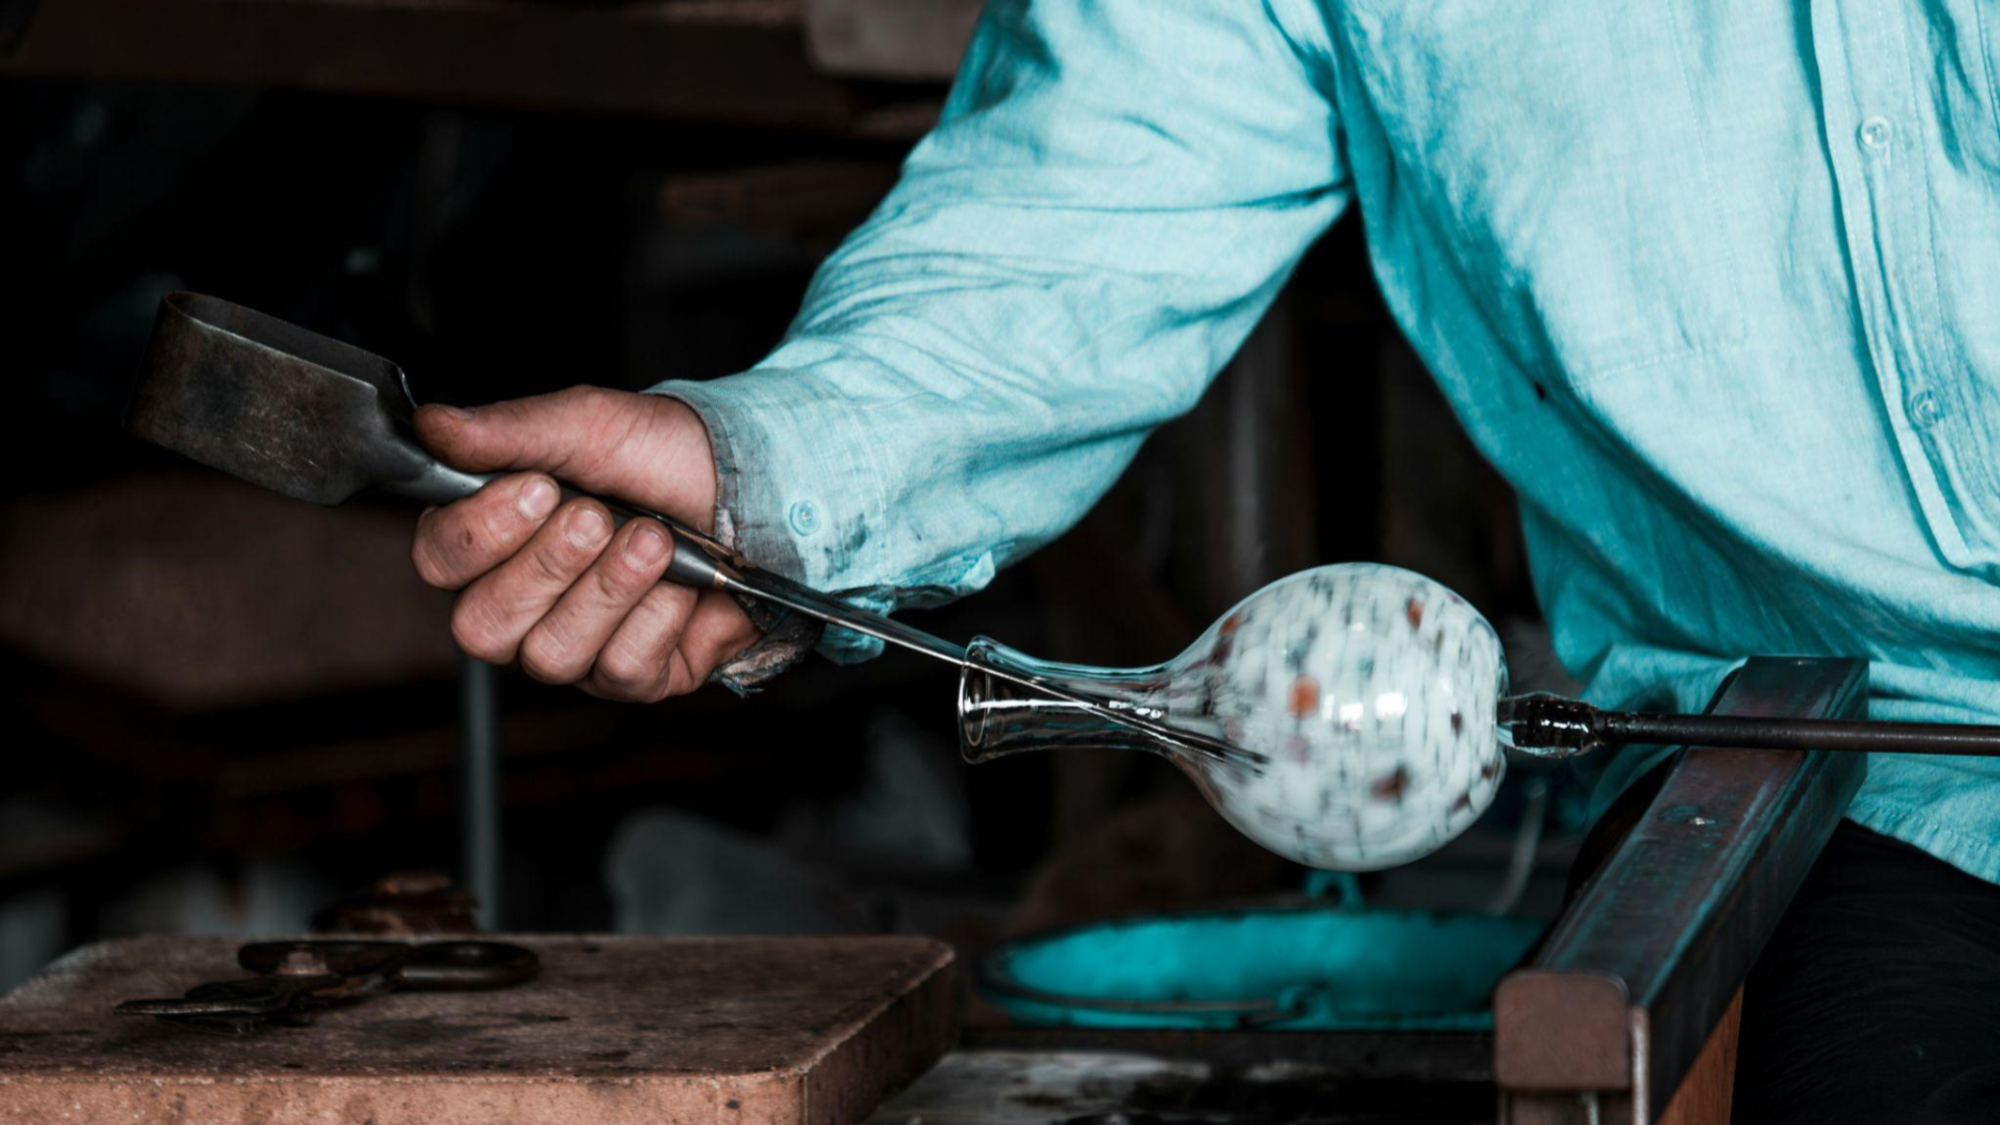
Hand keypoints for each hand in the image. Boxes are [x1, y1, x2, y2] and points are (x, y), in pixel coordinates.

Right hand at [410, 387, 760, 700]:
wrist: (758, 488)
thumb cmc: (667, 457)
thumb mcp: (591, 425)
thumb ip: (509, 431)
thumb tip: (433, 426)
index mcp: (497, 538)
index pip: (439, 561)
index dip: (479, 534)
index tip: (538, 489)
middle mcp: (525, 603)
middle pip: (483, 625)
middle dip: (548, 566)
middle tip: (598, 516)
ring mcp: (577, 646)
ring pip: (551, 654)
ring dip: (609, 588)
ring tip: (654, 540)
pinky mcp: (634, 676)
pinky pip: (620, 670)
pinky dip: (657, 618)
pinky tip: (681, 585)